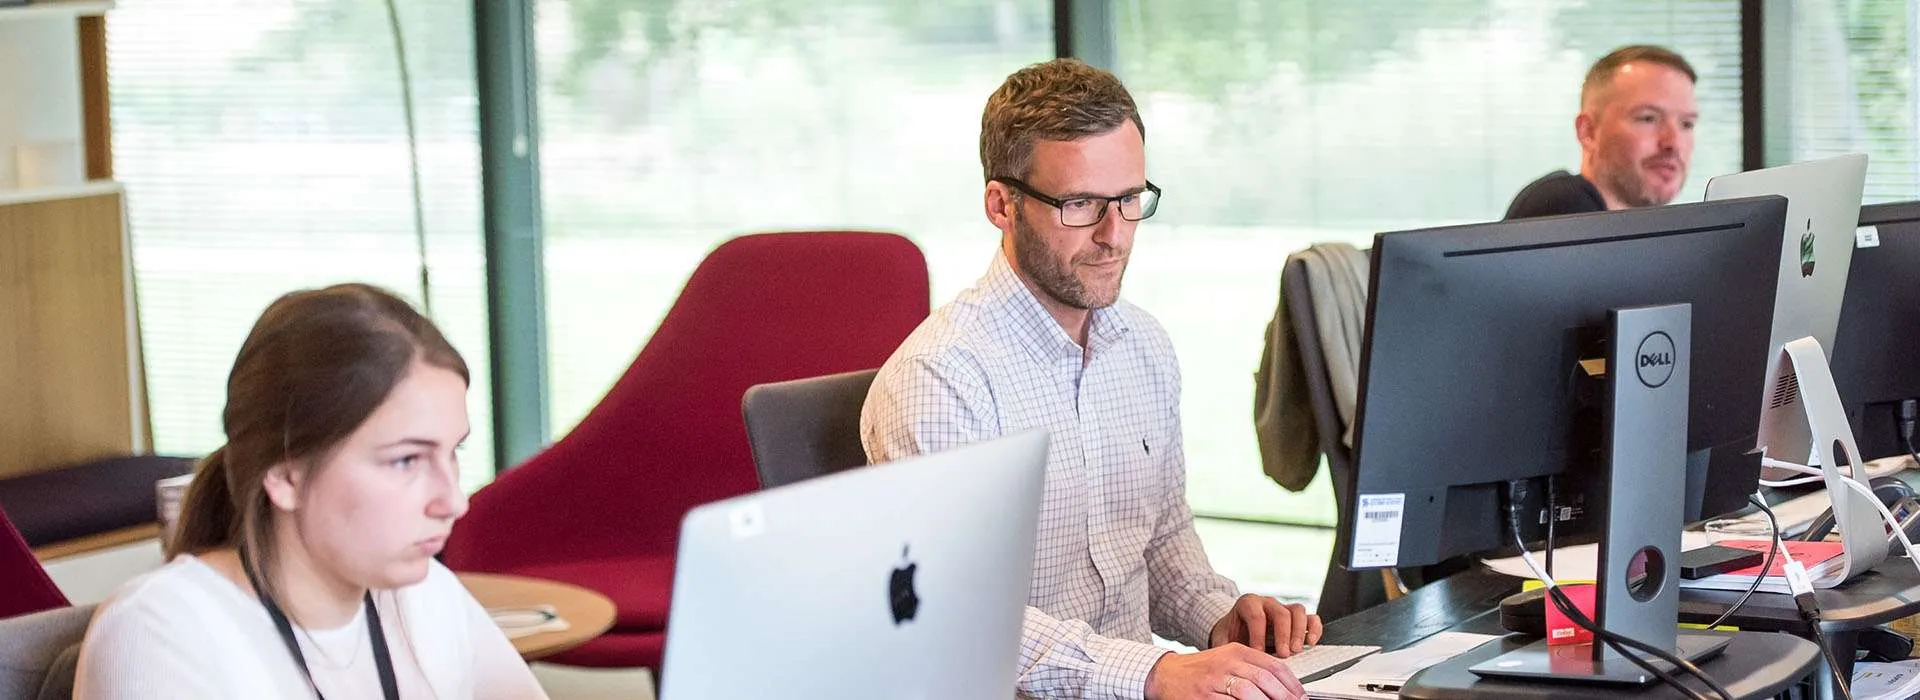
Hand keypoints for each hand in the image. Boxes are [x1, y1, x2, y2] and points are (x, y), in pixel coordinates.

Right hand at [1144, 644, 1304, 699]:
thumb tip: (1281, 686)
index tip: (1301, 695)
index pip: (1272, 665)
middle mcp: (1226, 662)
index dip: (1291, 683)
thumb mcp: (1227, 660)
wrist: (1165, 674)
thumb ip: (1252, 668)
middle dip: (1284, 696)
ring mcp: (1214, 679)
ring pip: (1248, 691)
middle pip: (1264, 678)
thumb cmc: (1201, 670)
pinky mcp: (1204, 696)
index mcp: (1237, 650)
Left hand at [1209, 594, 1322, 656]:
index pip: (1256, 615)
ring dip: (1299, 632)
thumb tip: (1227, 661)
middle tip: (1283, 654)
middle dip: (1283, 635)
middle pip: (1281, 612)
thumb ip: (1226, 647)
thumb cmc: (1231, 634)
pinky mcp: (1297, 619)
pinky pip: (1311, 618)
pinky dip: (1314, 630)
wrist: (1235, 629)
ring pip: (1298, 611)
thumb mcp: (1223, 639)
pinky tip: (1311, 643)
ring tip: (1295, 650)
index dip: (1258, 635)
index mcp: (1248, 604)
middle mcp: (1267, 603)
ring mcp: (1284, 609)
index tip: (1258, 652)